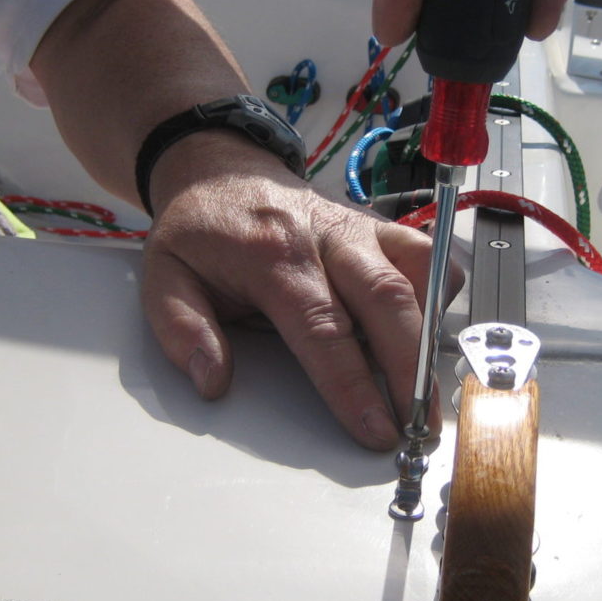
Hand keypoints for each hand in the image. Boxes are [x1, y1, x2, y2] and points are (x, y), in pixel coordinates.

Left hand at [139, 133, 443, 450]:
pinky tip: (422, 330)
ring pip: (419, 272)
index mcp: (272, 254)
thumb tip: (212, 381)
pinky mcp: (380, 226)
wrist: (219, 170)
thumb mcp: (162, 277)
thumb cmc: (198, 231)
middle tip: (421, 427)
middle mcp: (326, 236)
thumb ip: (181, 331)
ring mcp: (360, 227)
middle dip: (410, 370)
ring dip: (429, 332)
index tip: (375, 430)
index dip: (353, 385)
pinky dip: (438, 293)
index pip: (322, 328)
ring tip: (427, 389)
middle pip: (387, 300)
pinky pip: (429, 255)